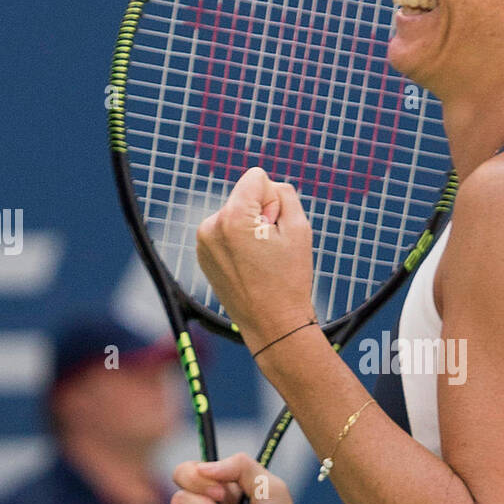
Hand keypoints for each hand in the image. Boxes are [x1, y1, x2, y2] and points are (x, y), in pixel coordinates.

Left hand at [196, 167, 314, 350]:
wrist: (272, 325)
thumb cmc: (289, 279)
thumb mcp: (300, 229)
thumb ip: (285, 194)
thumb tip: (265, 186)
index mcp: (232, 218)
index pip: (256, 178)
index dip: (274, 200)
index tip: (275, 229)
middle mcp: (211, 226)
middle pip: (245, 195)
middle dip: (261, 214)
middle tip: (270, 250)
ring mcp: (203, 241)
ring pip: (236, 213)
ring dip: (250, 228)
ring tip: (260, 260)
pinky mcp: (203, 254)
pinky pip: (226, 231)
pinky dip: (239, 242)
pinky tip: (249, 266)